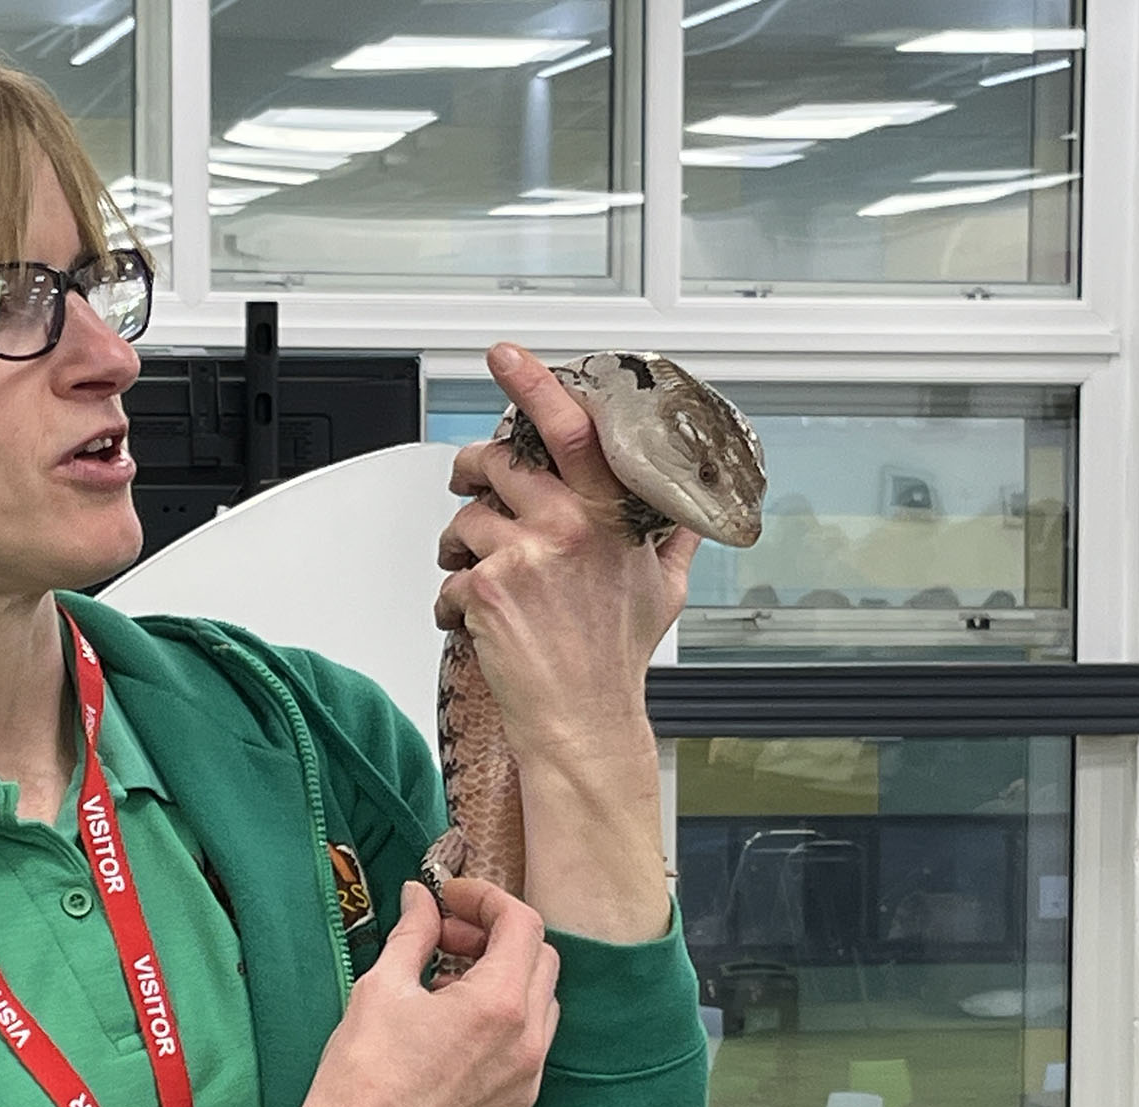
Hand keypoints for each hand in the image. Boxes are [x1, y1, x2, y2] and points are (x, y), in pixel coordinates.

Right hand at [251, 878, 559, 1106]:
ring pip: (541, 1004)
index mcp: (498, 1005)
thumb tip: (421, 898)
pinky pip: (530, 1047)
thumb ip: (415, 933)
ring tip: (445, 983)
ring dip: (504, 978)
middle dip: (496, 936)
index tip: (448, 900)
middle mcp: (528, 1042)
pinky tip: (453, 1028)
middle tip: (445, 938)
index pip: (522, 924)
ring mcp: (527, 1080)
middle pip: (540, 959)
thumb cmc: (361, 1072)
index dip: (486, 899)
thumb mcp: (382, 987)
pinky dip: (504, 1021)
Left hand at [433, 342, 700, 754]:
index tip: (507, 355)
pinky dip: (452, 599)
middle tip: (470, 481)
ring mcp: (522, 555)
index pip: (573, 430)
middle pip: (496, 461)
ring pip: (466, 518)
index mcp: (608, 515)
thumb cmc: (617, 657)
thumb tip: (689, 509)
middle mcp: (565, 527)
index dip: (534, 385)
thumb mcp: (665, 587)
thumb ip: (671, 538)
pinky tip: (475, 620)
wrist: (582, 718)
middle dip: (473, 468)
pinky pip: (449, 574)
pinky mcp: (484, 588)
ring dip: (461, 544)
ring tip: (476, 572)